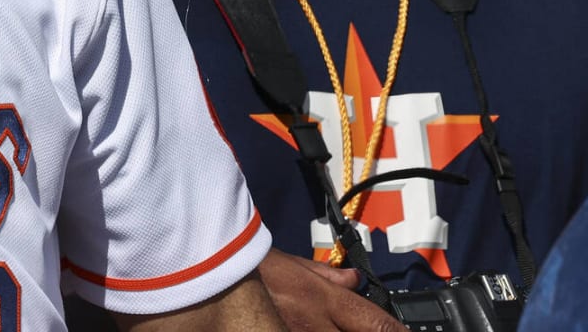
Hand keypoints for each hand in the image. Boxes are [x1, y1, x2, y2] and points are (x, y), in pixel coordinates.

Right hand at [257, 249, 404, 331]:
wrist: (211, 275)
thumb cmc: (248, 265)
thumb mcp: (292, 262)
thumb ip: (327, 274)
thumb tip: (353, 279)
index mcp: (321, 297)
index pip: (375, 323)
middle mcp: (315, 324)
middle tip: (376, 329)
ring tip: (337, 323)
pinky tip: (319, 329)